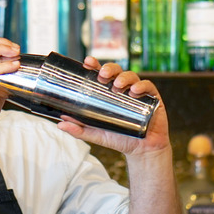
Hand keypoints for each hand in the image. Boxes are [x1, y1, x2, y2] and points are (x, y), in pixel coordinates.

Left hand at [56, 57, 170, 156]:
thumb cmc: (119, 139)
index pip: (101, 74)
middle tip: (103, 75)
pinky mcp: (153, 99)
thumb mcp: (96, 134)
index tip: (88, 62)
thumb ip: (79, 129)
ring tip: (118, 86)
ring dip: (124, 77)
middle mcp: (123, 89)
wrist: (141, 151)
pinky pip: (148, 87)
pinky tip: (135, 92)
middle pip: (116, 71)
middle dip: (109, 69)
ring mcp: (139, 93)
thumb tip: (60, 124)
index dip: (95, 65)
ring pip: (132, 76)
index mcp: (109, 93)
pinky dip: (142, 86)